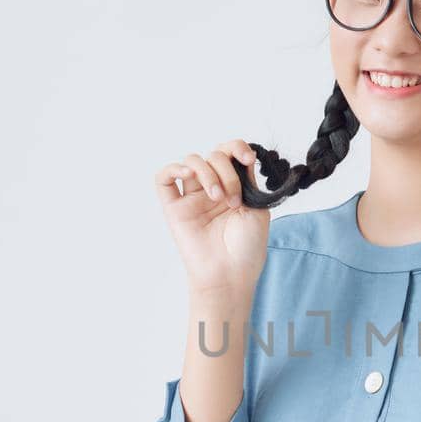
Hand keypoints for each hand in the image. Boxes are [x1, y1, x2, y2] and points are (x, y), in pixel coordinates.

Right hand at [153, 139, 269, 295]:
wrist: (231, 273)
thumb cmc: (247, 247)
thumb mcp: (257, 208)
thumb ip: (248, 180)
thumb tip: (241, 156)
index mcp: (233, 186)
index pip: (229, 153)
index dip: (237, 147)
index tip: (247, 157)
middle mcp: (212, 188)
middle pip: (213, 155)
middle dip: (227, 172)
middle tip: (233, 199)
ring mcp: (192, 197)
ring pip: (192, 161)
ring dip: (207, 172)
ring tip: (217, 197)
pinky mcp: (174, 208)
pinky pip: (163, 179)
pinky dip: (173, 168)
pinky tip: (187, 174)